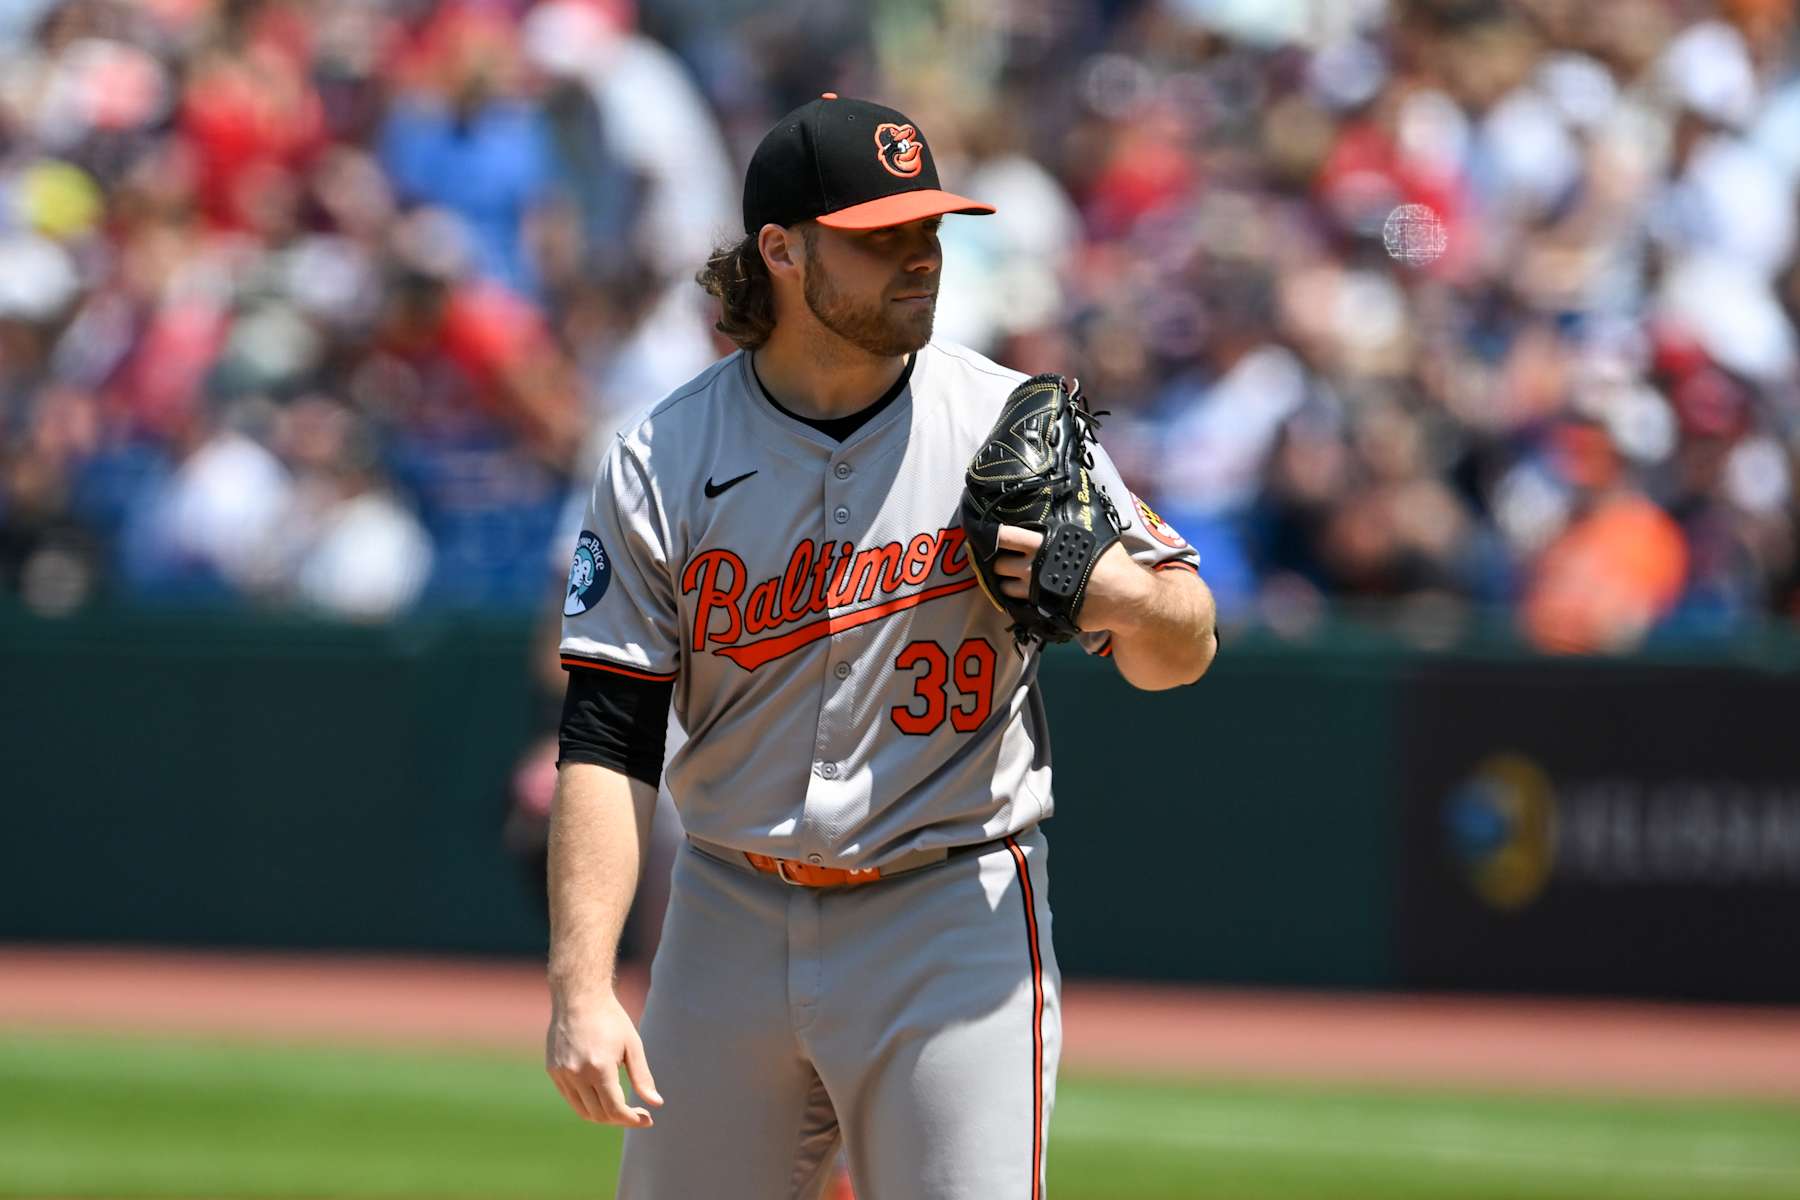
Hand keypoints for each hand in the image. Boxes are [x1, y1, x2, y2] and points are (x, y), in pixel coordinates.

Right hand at [545, 989, 662, 1126]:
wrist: (579, 996)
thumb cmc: (611, 1018)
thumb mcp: (632, 1045)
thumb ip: (642, 1077)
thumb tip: (656, 1103)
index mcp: (599, 1068)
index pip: (615, 1109)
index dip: (632, 1119)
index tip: (648, 1119)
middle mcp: (577, 1074)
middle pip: (599, 1115)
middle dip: (620, 1119)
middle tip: (637, 1113)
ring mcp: (562, 1073)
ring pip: (583, 1111)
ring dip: (603, 1116)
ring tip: (620, 1108)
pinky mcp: (553, 1071)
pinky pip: (571, 1098)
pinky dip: (587, 1104)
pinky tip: (602, 1095)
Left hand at [993, 525, 1147, 633]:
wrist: (1122, 596)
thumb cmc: (1110, 562)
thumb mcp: (1091, 534)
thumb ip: (1071, 526)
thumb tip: (1073, 502)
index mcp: (1043, 544)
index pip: (1006, 536)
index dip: (995, 535)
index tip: (991, 534)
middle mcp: (1033, 567)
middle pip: (999, 564)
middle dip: (1002, 562)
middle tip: (1011, 560)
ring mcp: (1035, 592)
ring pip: (1004, 587)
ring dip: (1008, 583)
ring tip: (1019, 580)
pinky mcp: (1041, 610)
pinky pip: (1018, 606)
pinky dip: (1019, 601)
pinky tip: (1028, 596)